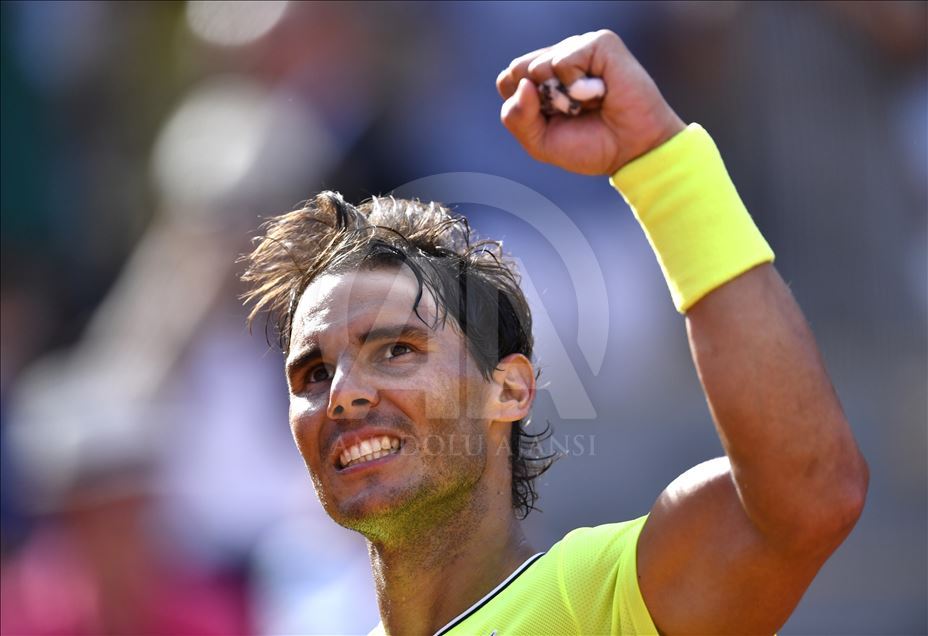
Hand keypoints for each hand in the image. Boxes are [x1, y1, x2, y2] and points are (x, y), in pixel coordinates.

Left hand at [497, 30, 685, 175]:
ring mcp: (580, 48)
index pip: (507, 80)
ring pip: (538, 65)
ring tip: (590, 103)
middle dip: (540, 103)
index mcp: (544, 79)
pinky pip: (563, 59)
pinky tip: (600, 92)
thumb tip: (522, 82)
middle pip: (518, 70)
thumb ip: (516, 117)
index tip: (552, 121)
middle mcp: (560, 59)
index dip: (522, 106)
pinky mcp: (600, 44)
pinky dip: (577, 85)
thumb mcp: (540, 142)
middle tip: (573, 114)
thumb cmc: (590, 146)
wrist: (632, 152)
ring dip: (562, 97)